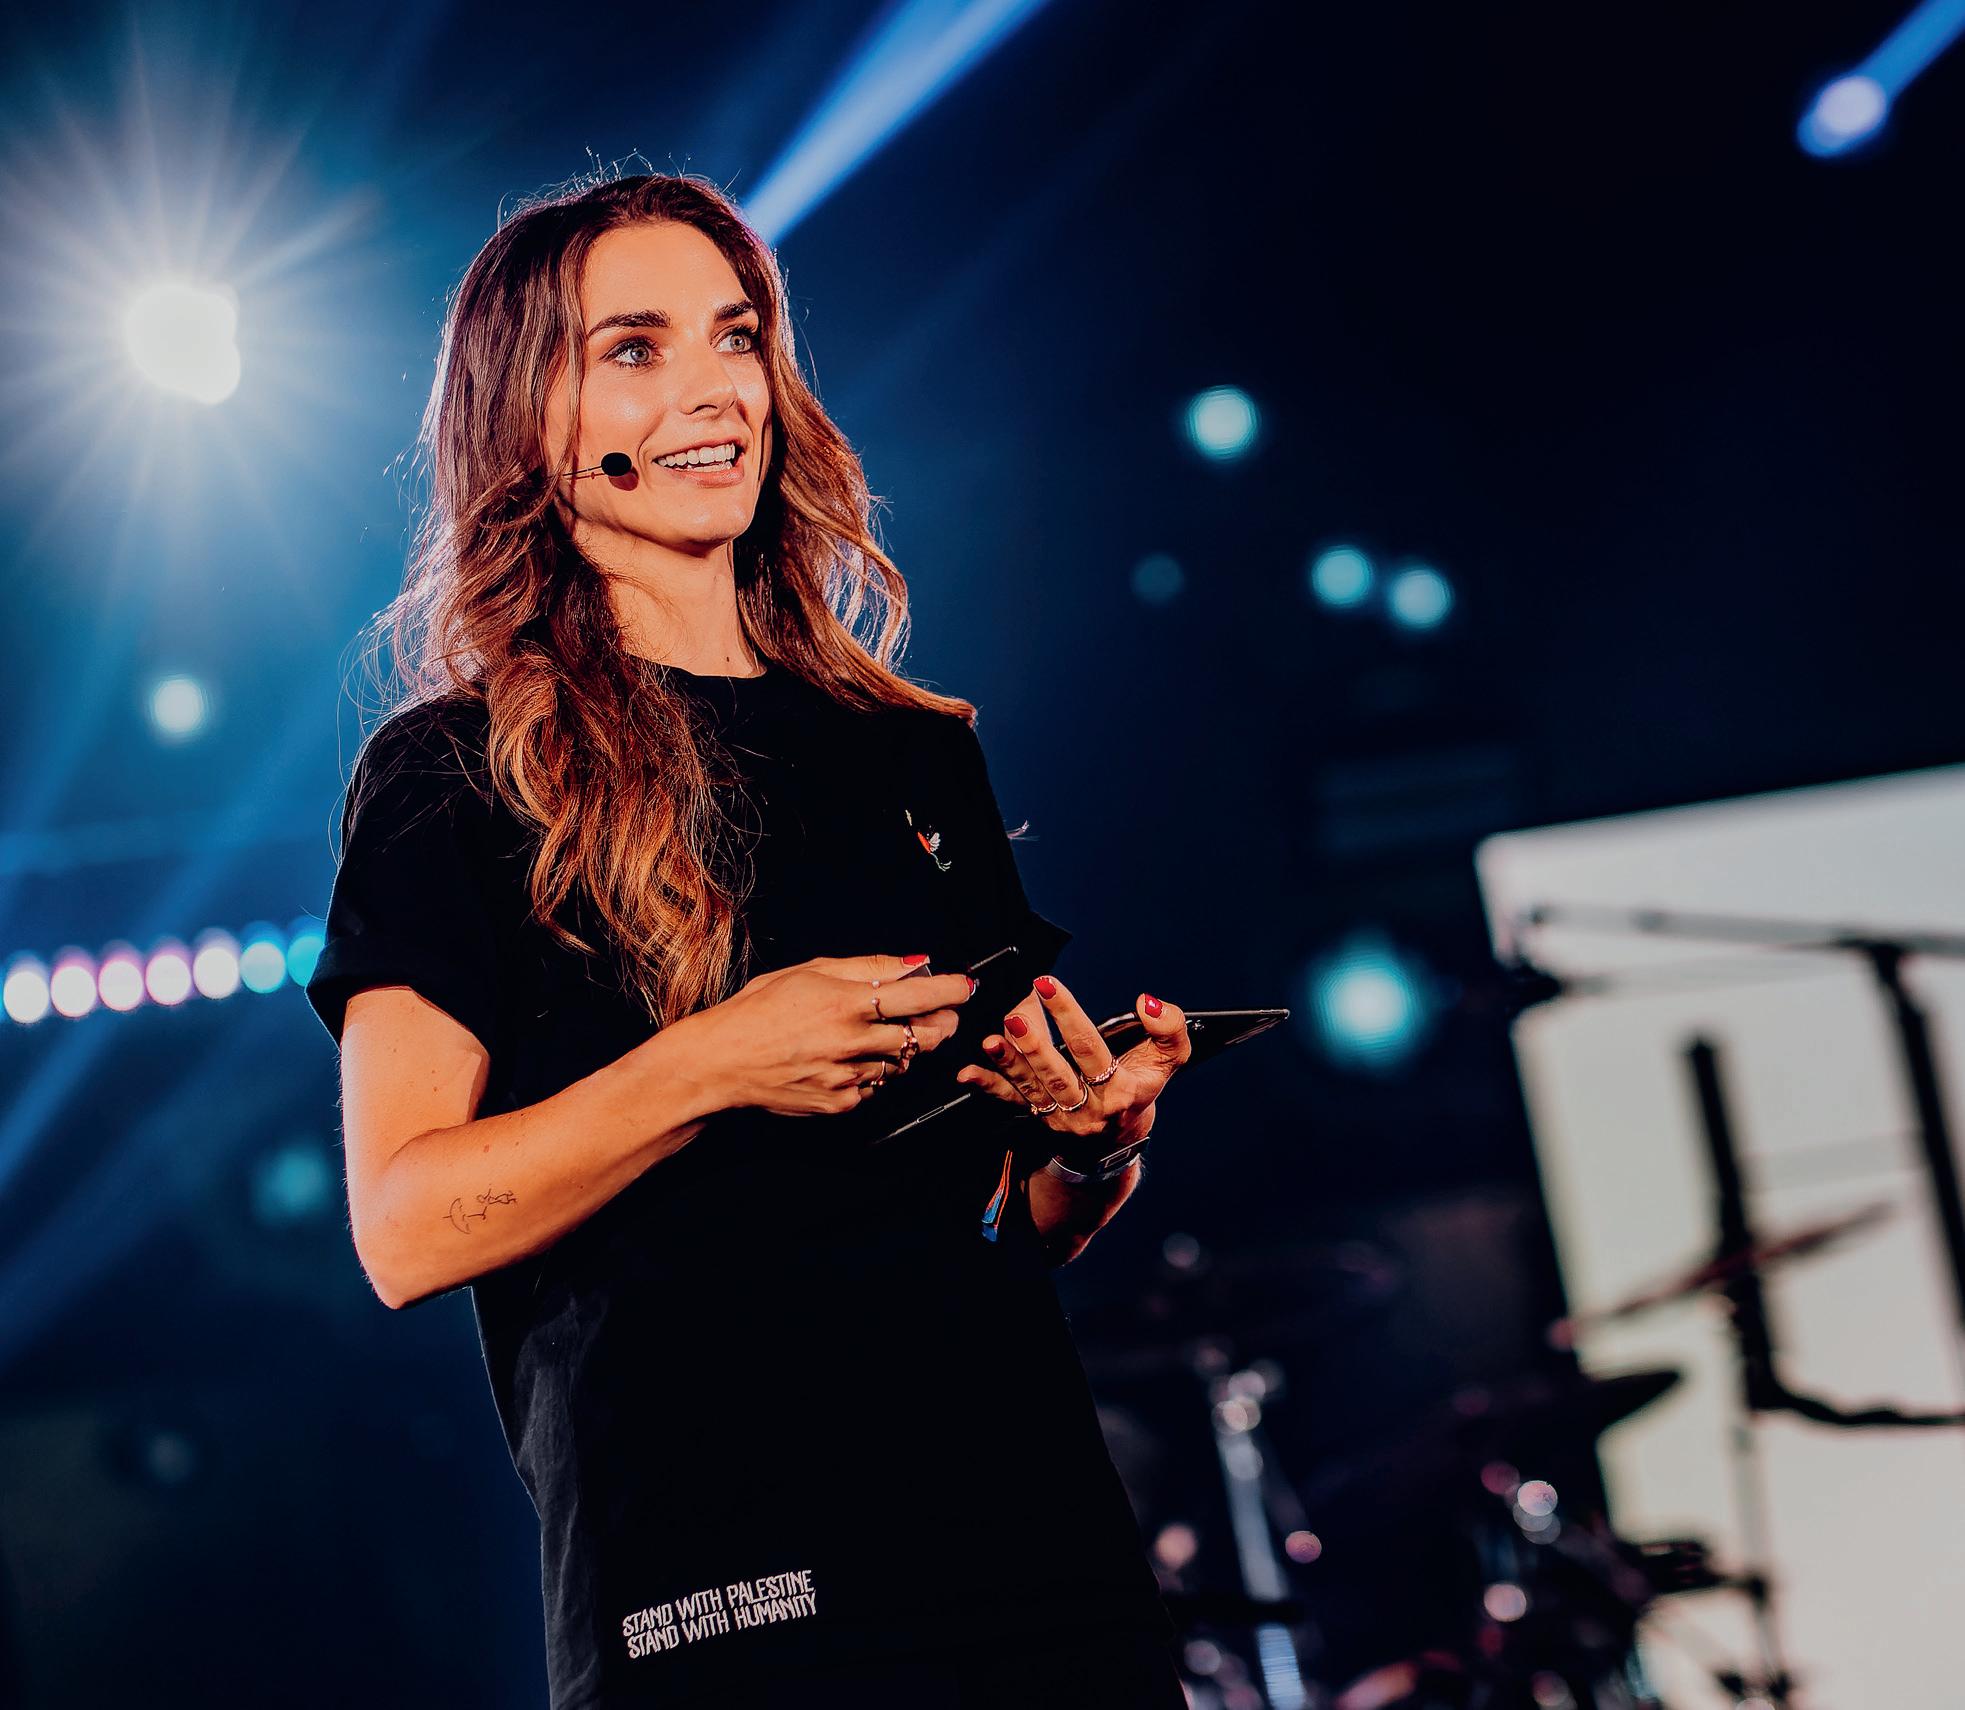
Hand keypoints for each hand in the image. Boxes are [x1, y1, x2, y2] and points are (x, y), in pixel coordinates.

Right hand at [697, 954, 971, 1116]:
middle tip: (940, 1015)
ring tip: (870, 1034)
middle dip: (941, 1024)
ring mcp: (848, 1078)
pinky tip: (844, 1059)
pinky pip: (874, 1086)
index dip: (952, 990)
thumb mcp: (811, 972)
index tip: (966, 986)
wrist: (721, 1062)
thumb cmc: (759, 1010)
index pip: (920, 996)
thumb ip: (869, 967)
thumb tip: (916, 963)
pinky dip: (870, 1071)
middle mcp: (853, 1043)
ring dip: (900, 1048)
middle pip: (925, 1037)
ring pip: (901, 1063)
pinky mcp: (841, 1104)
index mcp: (847, 1003)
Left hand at [954, 975, 1188, 1155]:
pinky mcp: (1039, 1117)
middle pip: (1057, 1074)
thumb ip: (1169, 1028)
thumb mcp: (1169, 1060)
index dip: (1068, 1016)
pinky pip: (1012, 1101)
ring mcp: (1061, 1115)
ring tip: (992, 1040)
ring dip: (1010, 1063)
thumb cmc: (1142, 1089)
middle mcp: (1088, 1108)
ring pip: (1032, 1088)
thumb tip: (1147, 1002)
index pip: (1091, 1051)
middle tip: (1016, 1015)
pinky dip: (989, 1087)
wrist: (1119, 1139)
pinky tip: (969, 1073)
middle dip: (1034, 1043)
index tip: (1047, 986)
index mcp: (1120, 1092)